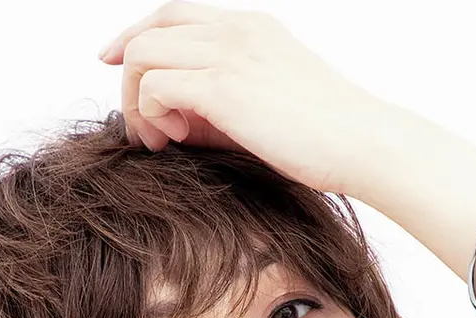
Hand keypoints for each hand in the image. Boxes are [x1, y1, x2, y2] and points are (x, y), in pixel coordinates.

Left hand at [98, 1, 395, 196]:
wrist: (363, 143)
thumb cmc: (322, 139)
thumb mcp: (264, 108)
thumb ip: (218, 105)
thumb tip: (172, 121)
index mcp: (249, 28)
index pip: (172, 15)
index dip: (133, 37)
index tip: (113, 65)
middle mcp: (236, 30)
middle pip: (148, 30)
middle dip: (129, 79)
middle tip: (143, 128)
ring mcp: (229, 54)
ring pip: (142, 53)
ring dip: (137, 101)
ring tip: (161, 139)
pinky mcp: (224, 87)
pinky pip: (156, 84)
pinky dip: (152, 114)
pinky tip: (175, 140)